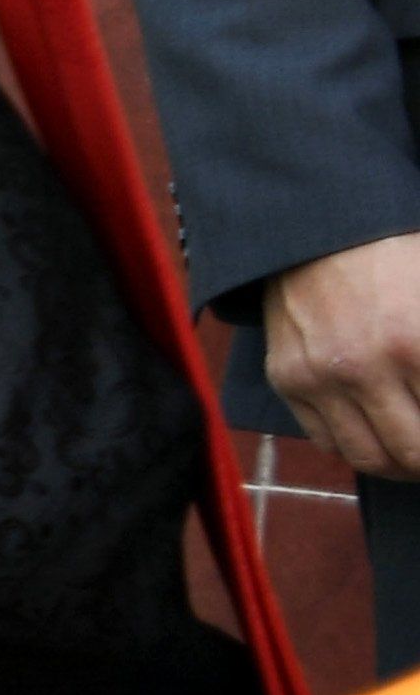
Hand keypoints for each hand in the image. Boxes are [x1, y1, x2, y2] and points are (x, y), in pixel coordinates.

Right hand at [268, 233, 419, 479]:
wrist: (319, 229)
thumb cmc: (399, 256)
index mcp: (416, 343)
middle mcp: (365, 369)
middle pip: (412, 452)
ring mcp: (320, 378)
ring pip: (368, 458)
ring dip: (400, 465)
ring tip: (414, 455)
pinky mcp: (288, 379)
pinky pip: (326, 440)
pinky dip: (357, 447)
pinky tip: (377, 434)